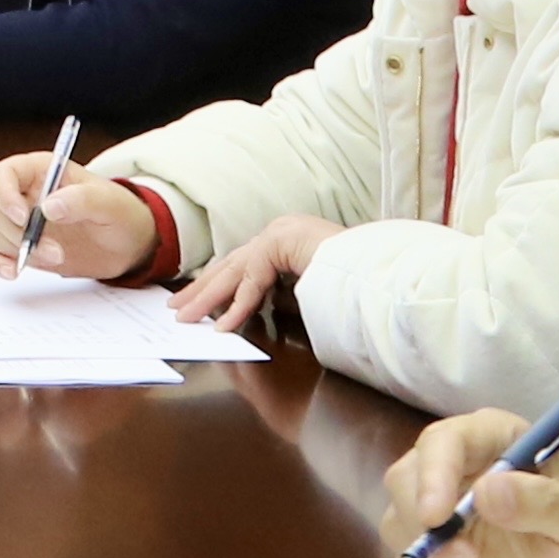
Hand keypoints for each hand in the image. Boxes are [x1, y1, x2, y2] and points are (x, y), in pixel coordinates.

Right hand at [0, 156, 165, 283]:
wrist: (129, 244)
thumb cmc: (120, 212)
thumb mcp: (109, 202)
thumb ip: (82, 199)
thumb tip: (49, 207)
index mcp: (42, 172)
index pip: (4, 174)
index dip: (5, 193)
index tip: (23, 217)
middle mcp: (27, 195)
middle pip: (0, 211)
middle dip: (23, 234)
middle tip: (55, 251)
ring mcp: (25, 223)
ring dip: (21, 251)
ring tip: (57, 259)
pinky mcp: (26, 247)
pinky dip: (1, 264)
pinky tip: (14, 272)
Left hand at [172, 212, 341, 336]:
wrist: (381, 270)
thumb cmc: (356, 282)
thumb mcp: (314, 289)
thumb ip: (289, 294)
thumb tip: (267, 307)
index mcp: (289, 238)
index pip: (245, 262)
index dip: (219, 282)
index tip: (198, 299)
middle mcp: (281, 231)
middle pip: (230, 264)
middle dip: (202, 288)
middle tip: (177, 307)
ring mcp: (280, 234)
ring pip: (233, 271)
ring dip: (208, 298)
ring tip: (186, 318)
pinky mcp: (281, 245)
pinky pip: (253, 281)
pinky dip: (238, 306)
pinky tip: (223, 326)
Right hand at [377, 406, 558, 557]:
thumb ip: (544, 503)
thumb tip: (487, 492)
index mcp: (499, 442)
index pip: (445, 441)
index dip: (433, 474)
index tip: (436, 518)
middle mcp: (462, 471)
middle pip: (405, 481)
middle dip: (428, 534)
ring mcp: (447, 517)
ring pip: (401, 530)